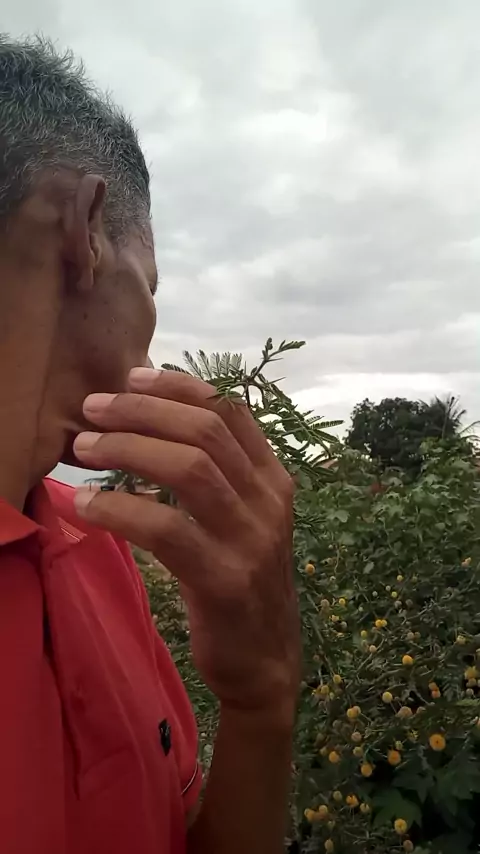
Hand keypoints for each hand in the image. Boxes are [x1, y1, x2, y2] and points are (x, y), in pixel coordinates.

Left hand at [73, 368, 300, 719]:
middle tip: (92, 410)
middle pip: (206, 430)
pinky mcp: (224, 580)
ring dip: (127, 449)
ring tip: (83, 449)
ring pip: (189, 469)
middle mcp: (269, 501)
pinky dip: (119, 508)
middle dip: (142, 411)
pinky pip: (165, 529)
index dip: (179, 386)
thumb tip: (152, 424)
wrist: (267, 662)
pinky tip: (86, 505)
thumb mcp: (244, 519)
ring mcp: (252, 540)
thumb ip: (216, 475)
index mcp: (274, 479)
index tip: (133, 377)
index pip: (231, 410)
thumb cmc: (243, 581)